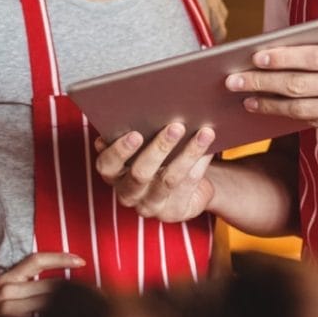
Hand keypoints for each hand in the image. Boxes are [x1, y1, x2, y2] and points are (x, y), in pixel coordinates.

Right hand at [0, 251, 84, 316]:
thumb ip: (22, 282)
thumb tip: (59, 280)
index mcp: (5, 278)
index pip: (37, 260)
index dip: (61, 258)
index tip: (82, 260)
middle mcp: (6, 290)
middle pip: (50, 286)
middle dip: (76, 291)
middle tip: (98, 295)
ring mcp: (6, 308)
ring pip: (48, 304)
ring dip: (68, 309)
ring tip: (88, 311)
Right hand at [93, 121, 217, 222]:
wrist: (184, 188)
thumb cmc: (159, 157)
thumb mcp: (144, 146)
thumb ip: (137, 132)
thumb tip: (149, 104)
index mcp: (114, 174)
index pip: (107, 165)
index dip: (119, 151)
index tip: (135, 133)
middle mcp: (128, 193)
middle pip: (140, 174)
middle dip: (159, 148)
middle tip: (176, 127)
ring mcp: (151, 205)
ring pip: (169, 179)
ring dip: (188, 153)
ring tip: (204, 132)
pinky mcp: (174, 212)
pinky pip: (189, 185)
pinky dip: (200, 163)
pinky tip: (210, 146)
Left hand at [227, 12, 317, 142]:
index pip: (315, 58)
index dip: (282, 58)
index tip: (255, 56)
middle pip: (302, 86)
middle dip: (263, 82)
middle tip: (234, 79)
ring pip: (304, 110)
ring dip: (270, 104)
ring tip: (246, 97)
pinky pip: (317, 124)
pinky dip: (291, 117)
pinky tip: (272, 109)